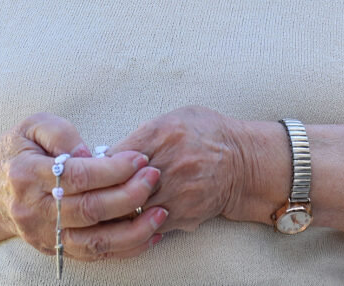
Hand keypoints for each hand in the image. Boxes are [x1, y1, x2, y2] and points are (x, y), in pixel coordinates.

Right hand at [0, 113, 167, 260]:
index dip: (113, 169)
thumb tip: (94, 156)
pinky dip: (125, 249)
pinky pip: (94, 255)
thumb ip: (64, 134)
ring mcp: (43, 235)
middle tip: (155, 177)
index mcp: (26, 174)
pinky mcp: (54, 249)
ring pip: (94, 242)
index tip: (140, 158)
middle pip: (89, 211)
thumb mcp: (35, 125)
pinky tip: (150, 234)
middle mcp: (33, 210)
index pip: (77, 176)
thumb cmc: (20, 149)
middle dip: (129, 196)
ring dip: (133, 231)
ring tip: (161, 213)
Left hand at [111, 106, 247, 233]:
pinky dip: (143, 221)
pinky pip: (151, 224)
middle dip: (109, 190)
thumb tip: (113, 150)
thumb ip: (145, 132)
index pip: (114, 156)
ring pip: (133, 208)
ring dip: (125, 208)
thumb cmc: (209, 134)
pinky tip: (143, 214)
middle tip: (103, 192)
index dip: (102, 166)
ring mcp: (176, 189)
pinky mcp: (185, 212)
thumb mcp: (176, 118)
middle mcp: (168, 161)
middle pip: (120, 185)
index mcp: (161, 133)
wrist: (244, 162)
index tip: (100, 171)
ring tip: (120, 205)